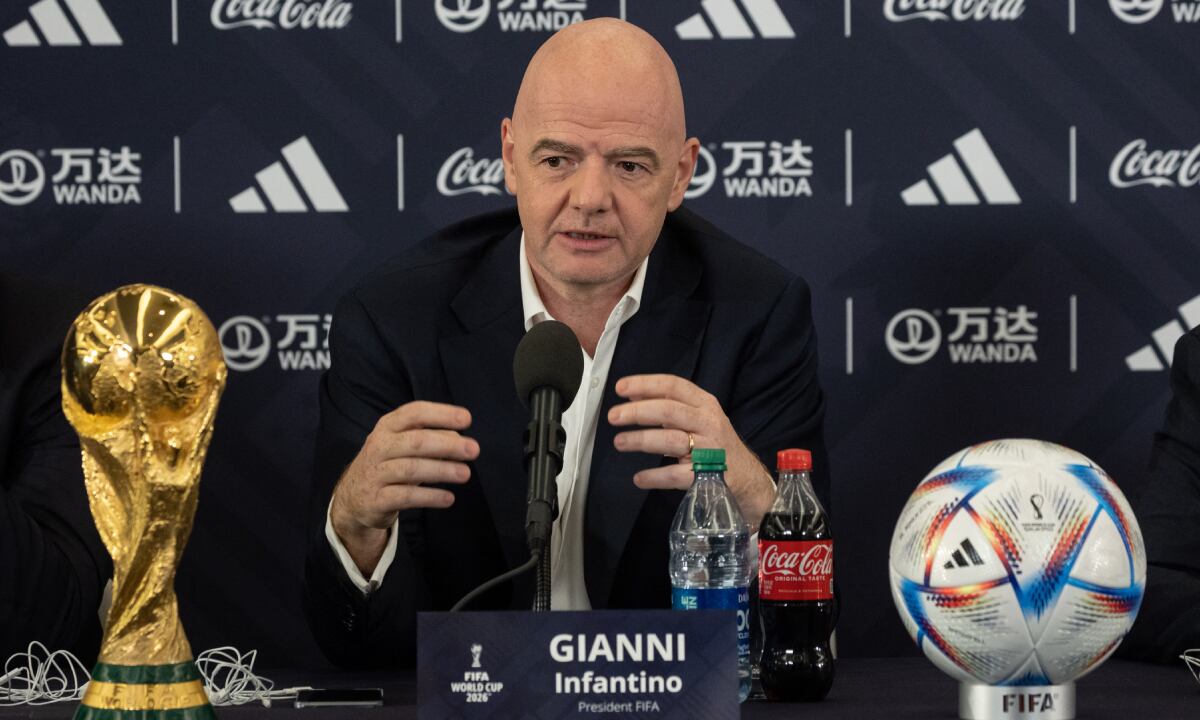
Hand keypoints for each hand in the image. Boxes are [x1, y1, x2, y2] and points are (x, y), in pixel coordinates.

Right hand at [330, 401, 478, 574]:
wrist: (353, 497)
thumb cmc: (389, 464)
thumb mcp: (404, 445)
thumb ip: (431, 438)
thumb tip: (460, 439)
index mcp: (388, 426)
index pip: (414, 413)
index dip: (441, 414)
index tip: (466, 420)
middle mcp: (379, 446)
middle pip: (416, 441)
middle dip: (447, 445)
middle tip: (474, 450)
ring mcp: (375, 473)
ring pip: (411, 469)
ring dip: (442, 471)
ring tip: (465, 474)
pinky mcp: (376, 499)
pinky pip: (406, 496)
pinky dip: (429, 497)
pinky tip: (448, 498)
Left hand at [607, 374, 773, 527]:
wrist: (748, 478)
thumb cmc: (715, 443)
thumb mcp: (697, 418)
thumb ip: (668, 405)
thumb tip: (632, 394)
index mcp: (705, 404)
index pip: (674, 386)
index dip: (646, 384)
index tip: (620, 388)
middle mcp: (709, 422)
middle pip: (669, 411)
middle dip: (638, 412)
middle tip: (614, 416)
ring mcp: (710, 449)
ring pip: (671, 440)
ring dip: (641, 440)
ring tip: (619, 442)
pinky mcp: (708, 476)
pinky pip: (676, 475)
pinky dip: (654, 477)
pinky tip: (639, 478)